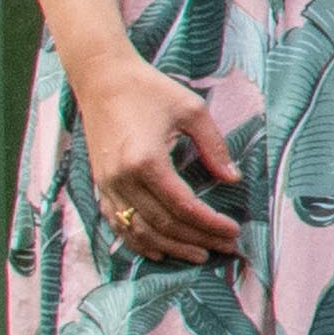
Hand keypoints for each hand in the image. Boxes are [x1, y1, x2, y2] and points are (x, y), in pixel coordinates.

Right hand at [71, 49, 245, 267]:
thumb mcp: (192, 111)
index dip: (210, 224)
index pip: (184, 207)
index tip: (234, 231)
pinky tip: (158, 251)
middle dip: (197, 239)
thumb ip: (214, 147)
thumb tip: (233, 179)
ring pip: (139, 230)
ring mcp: (107, 185)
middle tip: (224, 247)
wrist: (102, 79)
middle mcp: (123, 179)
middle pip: (163, 224)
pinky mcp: (99, 185)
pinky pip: (117, 223)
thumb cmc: (150, 90)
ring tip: (198, 254)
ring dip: (170, 247)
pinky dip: (138, 241)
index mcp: (147, 161)